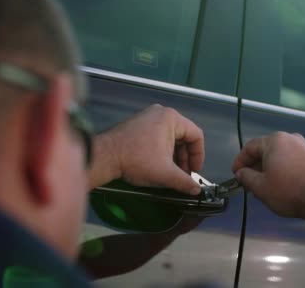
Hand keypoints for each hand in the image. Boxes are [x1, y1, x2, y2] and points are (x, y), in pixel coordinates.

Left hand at [89, 104, 203, 194]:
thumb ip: (184, 182)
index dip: (198, 156)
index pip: (196, 135)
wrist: (105, 157)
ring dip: (174, 156)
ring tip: (171, 173)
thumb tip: (196, 190)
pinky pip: (159, 136)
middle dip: (185, 158)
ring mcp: (148, 117)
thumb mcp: (165, 173)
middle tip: (183, 175)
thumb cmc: (136, 160)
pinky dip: (163, 150)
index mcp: (171, 118)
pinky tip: (159, 165)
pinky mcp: (139, 124)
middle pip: (183, 136)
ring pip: (171, 137)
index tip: (195, 172)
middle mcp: (161, 113)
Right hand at [232, 132, 304, 218]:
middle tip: (249, 182)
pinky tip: (280, 184)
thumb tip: (241, 173)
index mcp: (274, 140)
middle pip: (265, 150)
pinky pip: (290, 160)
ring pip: (278, 155)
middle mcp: (290, 138)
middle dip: (255, 166)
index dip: (240, 161)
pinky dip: (282, 169)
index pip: (250, 147)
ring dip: (268, 169)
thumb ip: (246, 177)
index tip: (236, 174)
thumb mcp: (260, 186)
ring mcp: (303, 147)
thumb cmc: (289, 191)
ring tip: (264, 186)